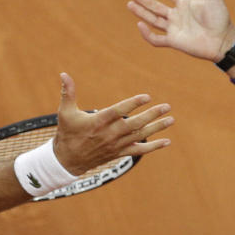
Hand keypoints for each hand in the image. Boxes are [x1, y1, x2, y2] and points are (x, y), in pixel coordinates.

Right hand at [52, 73, 173, 174]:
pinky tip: (166, 141)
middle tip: (167, 106)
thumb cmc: (67, 133)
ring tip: (171, 119)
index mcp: (98, 122)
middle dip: (152, 115)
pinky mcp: (119, 153)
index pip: (118, 112)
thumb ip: (68, 92)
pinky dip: (153, 147)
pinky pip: (139, 150)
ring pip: (139, 136)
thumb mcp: (65, 112)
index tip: (147, 97)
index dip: (133, 104)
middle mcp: (109, 134)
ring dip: (156, 128)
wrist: (68, 160)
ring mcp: (116, 145)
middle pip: (134, 124)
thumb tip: (63, 74)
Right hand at [126, 0, 234, 60]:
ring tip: (129, 3)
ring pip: (152, 19)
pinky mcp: (174, 41)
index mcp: (185, 3)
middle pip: (155, 5)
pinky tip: (140, 24)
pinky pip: (156, 39)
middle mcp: (177, 15)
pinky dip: (147, 34)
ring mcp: (174, 28)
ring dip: (141, 12)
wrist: (223, 40)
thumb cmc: (221, 19)